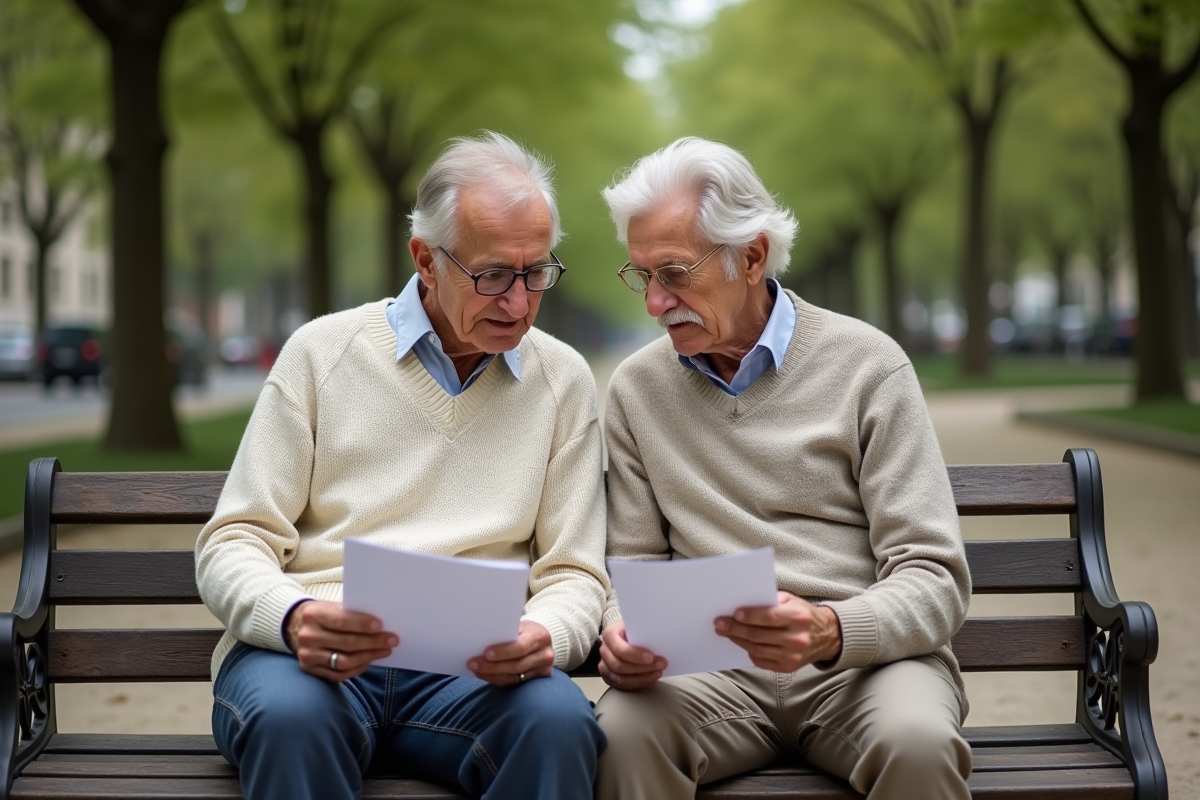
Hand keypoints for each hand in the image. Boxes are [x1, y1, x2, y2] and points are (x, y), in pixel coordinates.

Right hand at [285, 600, 397, 682]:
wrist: (296, 625)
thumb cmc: (323, 614)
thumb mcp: (332, 606)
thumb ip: (351, 613)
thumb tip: (380, 624)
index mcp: (313, 614)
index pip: (342, 621)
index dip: (363, 625)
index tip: (381, 626)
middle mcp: (308, 636)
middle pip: (346, 643)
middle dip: (373, 642)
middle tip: (392, 640)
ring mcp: (308, 655)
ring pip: (344, 661)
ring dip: (368, 657)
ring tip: (384, 651)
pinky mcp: (309, 669)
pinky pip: (337, 674)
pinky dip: (356, 669)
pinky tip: (368, 661)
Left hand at [468, 620, 554, 686]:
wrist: (541, 639)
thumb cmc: (525, 630)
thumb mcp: (520, 626)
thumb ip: (506, 632)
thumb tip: (481, 639)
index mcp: (540, 637)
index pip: (521, 647)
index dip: (503, 652)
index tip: (486, 653)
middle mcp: (545, 655)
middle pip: (516, 665)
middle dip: (492, 666)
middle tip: (473, 663)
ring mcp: (543, 669)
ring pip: (514, 677)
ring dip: (492, 674)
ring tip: (475, 669)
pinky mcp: (537, 679)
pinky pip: (514, 683)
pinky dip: (497, 679)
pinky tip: (485, 674)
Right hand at [598, 619, 667, 690]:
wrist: (624, 634)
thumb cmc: (632, 629)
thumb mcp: (636, 624)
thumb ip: (644, 632)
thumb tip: (660, 639)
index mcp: (609, 634)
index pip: (620, 649)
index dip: (635, 655)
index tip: (651, 657)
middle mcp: (605, 651)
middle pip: (619, 666)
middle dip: (642, 668)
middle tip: (660, 665)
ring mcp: (605, 665)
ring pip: (621, 679)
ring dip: (641, 678)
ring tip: (657, 673)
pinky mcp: (609, 677)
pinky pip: (623, 686)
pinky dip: (638, 683)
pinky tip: (650, 678)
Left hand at [714, 591, 841, 672]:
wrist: (826, 636)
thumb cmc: (803, 614)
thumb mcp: (793, 600)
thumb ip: (772, 601)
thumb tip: (744, 604)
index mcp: (799, 617)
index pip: (770, 617)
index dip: (750, 616)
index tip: (734, 614)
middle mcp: (797, 638)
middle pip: (759, 635)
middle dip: (736, 629)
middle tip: (719, 624)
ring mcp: (793, 656)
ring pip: (758, 649)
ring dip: (738, 641)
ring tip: (726, 633)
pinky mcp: (789, 667)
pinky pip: (762, 661)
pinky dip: (749, 652)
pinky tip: (742, 643)